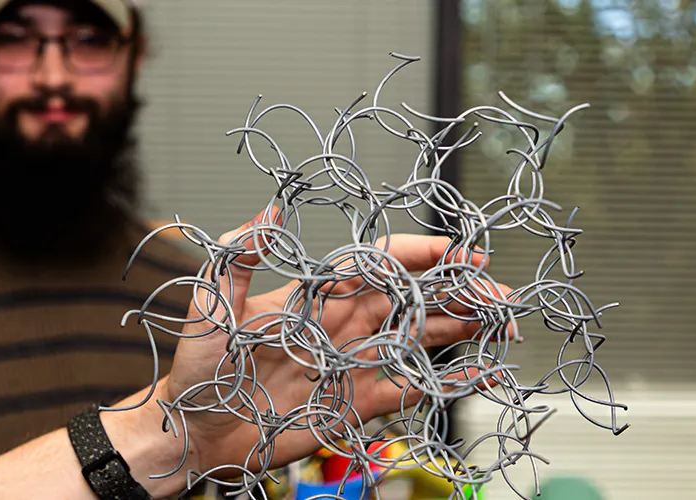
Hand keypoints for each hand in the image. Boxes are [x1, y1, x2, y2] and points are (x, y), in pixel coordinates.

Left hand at [152, 210, 514, 480]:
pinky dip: (448, 380)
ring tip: (503, 321)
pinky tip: (482, 371)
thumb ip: (239, 258)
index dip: (420, 254)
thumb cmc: (199, 367)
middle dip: (457, 291)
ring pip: (420, 337)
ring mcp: (353, 363)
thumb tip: (269, 209)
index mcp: (315, 295)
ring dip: (462, 328)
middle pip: (413, 298)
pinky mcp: (356, 404)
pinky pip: (410, 387)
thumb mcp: (212, 306)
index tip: (459, 251)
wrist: (193, 430)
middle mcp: (342, 324)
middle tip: (499, 291)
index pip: (378, 264)